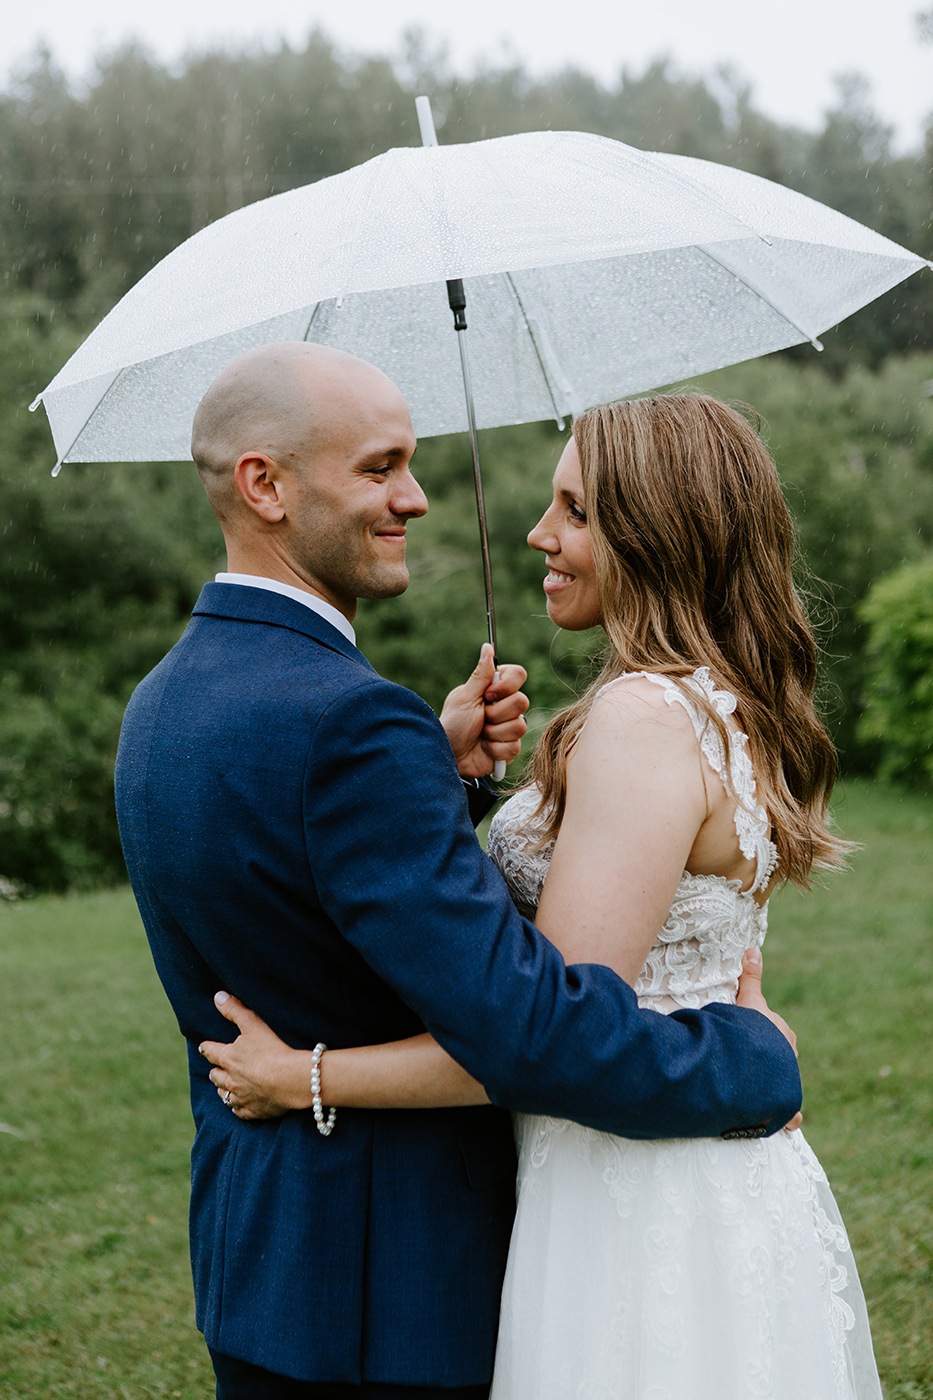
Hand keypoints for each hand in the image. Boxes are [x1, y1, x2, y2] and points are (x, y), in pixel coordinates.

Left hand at [198, 992, 313, 1120]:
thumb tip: (217, 997)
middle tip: (216, 1067)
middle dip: (215, 1070)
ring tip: (225, 1086)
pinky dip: (238, 1107)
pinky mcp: (252, 1111)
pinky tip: (240, 1105)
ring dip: (223, 1089)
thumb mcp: (253, 1024)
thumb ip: (235, 1010)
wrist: (290, 1080)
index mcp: (228, 1058)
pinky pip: (239, 1111)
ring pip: (224, 1095)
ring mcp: (240, 1097)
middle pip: (215, 1076)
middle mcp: (230, 1080)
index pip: (210, 1052)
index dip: (206, 1048)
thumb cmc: (272, 1049)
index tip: (203, 1046)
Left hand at [439, 643, 528, 778]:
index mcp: (495, 689)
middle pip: (522, 701)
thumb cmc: (453, 725)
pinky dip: (494, 749)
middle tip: (481, 718)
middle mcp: (505, 706)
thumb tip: (488, 646)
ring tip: (480, 734)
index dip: (507, 686)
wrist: (449, 756)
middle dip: (496, 713)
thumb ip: (481, 674)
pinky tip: (484, 748)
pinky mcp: (510, 747)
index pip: (519, 675)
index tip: (487, 695)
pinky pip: (515, 746)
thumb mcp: (465, 697)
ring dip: (494, 732)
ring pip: (520, 726)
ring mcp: (509, 727)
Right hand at [737, 947, 802, 1130]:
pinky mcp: (784, 1105)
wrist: (758, 1063)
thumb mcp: (747, 1001)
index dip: (758, 1035)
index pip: (773, 1032)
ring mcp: (788, 1081)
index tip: (746, 1041)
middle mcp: (789, 1056)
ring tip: (752, 1090)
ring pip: (781, 1083)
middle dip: (765, 1061)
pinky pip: (786, 1113)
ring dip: (771, 1087)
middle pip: (777, 1057)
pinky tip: (786, 1122)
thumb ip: (750, 977)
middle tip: (744, 1064)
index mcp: (782, 1033)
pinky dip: (785, 1118)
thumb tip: (754, 948)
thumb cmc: (750, 1031)